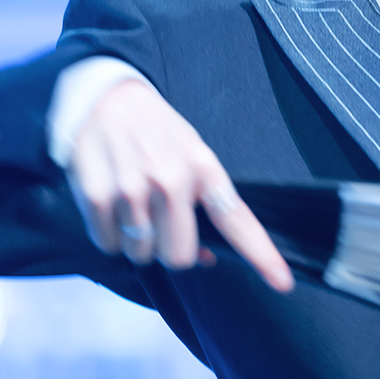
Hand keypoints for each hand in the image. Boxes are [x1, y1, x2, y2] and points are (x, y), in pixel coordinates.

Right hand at [67, 78, 294, 293]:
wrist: (104, 96)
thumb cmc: (154, 130)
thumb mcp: (190, 152)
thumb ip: (204, 202)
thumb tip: (206, 257)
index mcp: (202, 168)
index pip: (236, 220)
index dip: (261, 255)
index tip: (282, 282)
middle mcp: (170, 179)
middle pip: (179, 256)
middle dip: (168, 248)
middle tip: (159, 221)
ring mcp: (132, 188)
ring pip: (141, 254)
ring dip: (136, 241)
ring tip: (131, 204)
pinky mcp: (97, 196)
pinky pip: (108, 244)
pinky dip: (107, 233)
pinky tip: (110, 203)